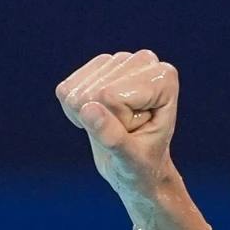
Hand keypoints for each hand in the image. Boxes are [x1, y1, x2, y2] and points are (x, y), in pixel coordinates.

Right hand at [57, 50, 181, 202]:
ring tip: (115, 126)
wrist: (136, 169)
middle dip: (104, 119)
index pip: (111, 95)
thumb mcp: (130, 159)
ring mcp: (118, 61)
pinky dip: (74, 112)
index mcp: (163, 78)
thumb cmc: (142, 166)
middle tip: (125, 132)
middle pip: (95, 90)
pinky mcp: (95, 68)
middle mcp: (144, 61)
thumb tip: (87, 109)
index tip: (137, 133)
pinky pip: (65, 91)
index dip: (118, 121)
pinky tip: (98, 118)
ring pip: (77, 91)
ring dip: (89, 117)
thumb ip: (112, 136)